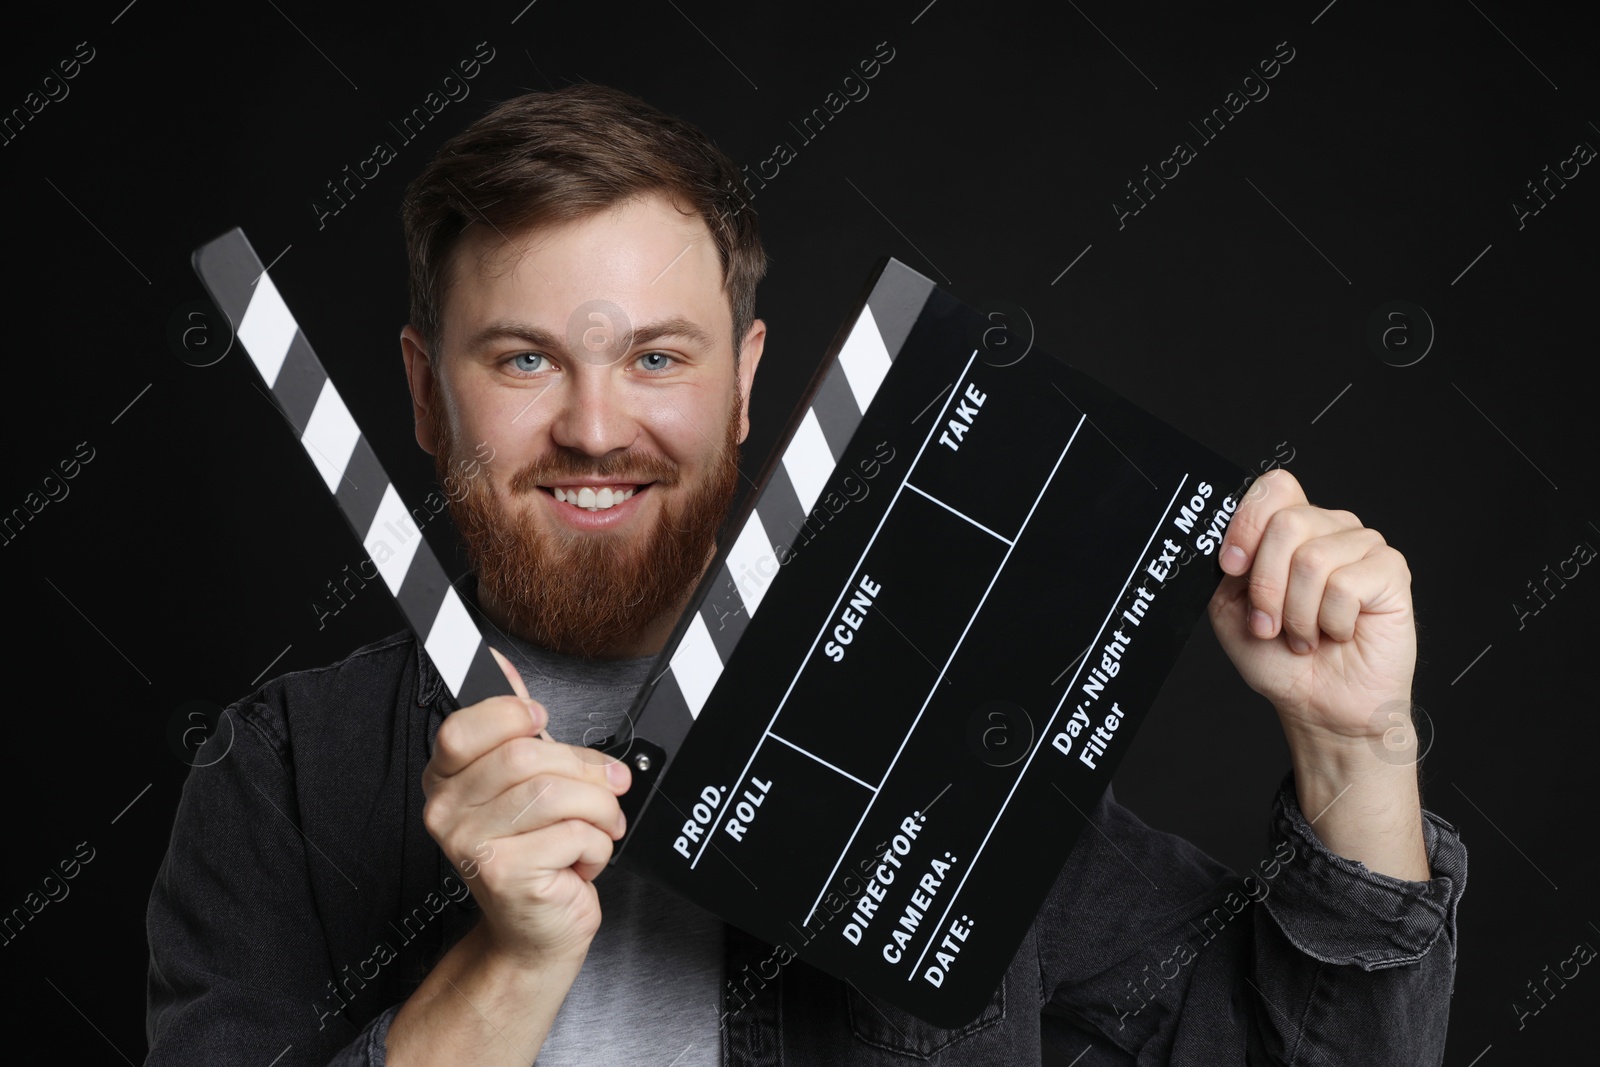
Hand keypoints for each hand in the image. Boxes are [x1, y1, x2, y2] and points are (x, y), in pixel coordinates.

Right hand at [420, 648, 631, 965]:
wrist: (535, 929)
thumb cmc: (534, 853)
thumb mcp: (525, 783)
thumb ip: (515, 727)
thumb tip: (502, 666)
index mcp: (447, 778)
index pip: (465, 726)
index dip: (511, 714)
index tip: (540, 719)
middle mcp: (448, 811)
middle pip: (526, 757)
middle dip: (584, 771)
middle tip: (603, 788)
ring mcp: (471, 845)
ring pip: (558, 794)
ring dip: (599, 810)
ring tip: (597, 827)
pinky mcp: (504, 874)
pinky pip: (575, 834)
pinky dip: (598, 845)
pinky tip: (581, 859)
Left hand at [1208, 469, 1415, 749]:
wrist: (1318, 704)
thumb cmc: (1280, 659)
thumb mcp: (1230, 609)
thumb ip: (1228, 568)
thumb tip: (1230, 542)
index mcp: (1291, 530)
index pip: (1275, 487)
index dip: (1248, 522)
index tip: (1232, 566)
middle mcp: (1329, 528)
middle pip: (1287, 522)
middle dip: (1267, 585)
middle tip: (1270, 623)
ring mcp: (1363, 546)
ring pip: (1313, 559)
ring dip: (1297, 612)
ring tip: (1305, 635)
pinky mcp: (1390, 570)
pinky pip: (1346, 584)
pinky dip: (1331, 621)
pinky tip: (1338, 633)